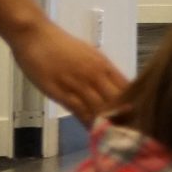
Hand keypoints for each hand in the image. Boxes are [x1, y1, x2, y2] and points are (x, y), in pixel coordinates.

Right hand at [7, 17, 127, 120]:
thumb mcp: (90, 55)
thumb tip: (113, 87)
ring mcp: (78, 85)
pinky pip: (79, 111)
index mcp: (105, 65)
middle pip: (117, 101)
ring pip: (99, 109)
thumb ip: (102, 71)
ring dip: (106, 122)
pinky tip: (94, 131)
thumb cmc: (61, 45)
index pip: (127, 88)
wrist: (35, 36)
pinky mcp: (60, 93)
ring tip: (113, 135)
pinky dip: (88, 122)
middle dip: (123, 116)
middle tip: (127, 130)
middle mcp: (95, 76)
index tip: (136, 115)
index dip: (133, 103)